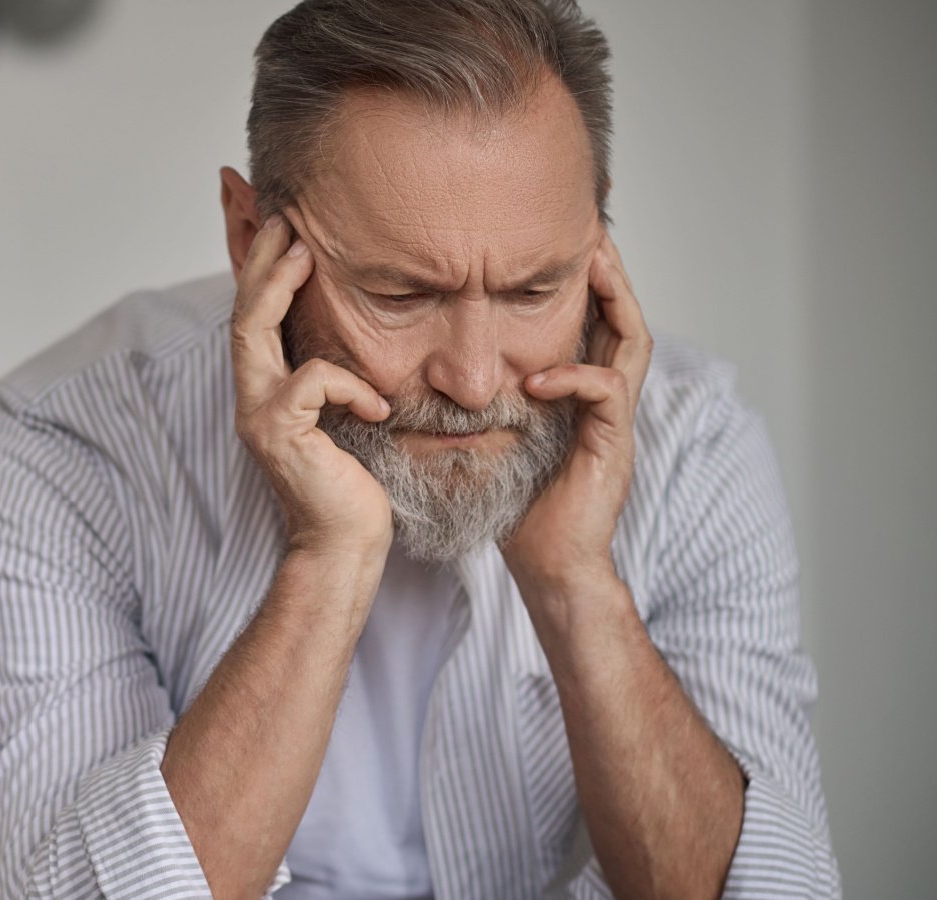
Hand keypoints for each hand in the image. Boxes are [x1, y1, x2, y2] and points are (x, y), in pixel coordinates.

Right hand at [231, 215, 394, 562]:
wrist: (347, 545)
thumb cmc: (356, 484)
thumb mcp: (351, 416)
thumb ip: (341, 376)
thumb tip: (367, 331)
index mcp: (269, 391)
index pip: (255, 318)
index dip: (259, 270)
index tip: (279, 225)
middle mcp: (253, 398)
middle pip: (243, 313)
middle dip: (260, 261)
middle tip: (285, 220)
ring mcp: (259, 415)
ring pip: (254, 333)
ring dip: (277, 288)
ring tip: (305, 256)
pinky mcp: (279, 433)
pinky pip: (311, 381)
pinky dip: (349, 384)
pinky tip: (379, 405)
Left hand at [502, 233, 652, 598]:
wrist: (549, 566)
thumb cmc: (520, 508)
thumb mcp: (497, 440)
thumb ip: (490, 403)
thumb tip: (441, 372)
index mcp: (582, 396)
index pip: (596, 326)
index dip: (588, 286)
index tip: (565, 246)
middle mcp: (606, 403)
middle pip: (626, 320)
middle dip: (611, 275)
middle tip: (591, 234)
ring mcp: (615, 424)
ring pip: (633, 345)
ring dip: (613, 302)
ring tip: (591, 268)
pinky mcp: (612, 447)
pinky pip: (608, 393)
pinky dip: (575, 377)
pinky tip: (539, 379)